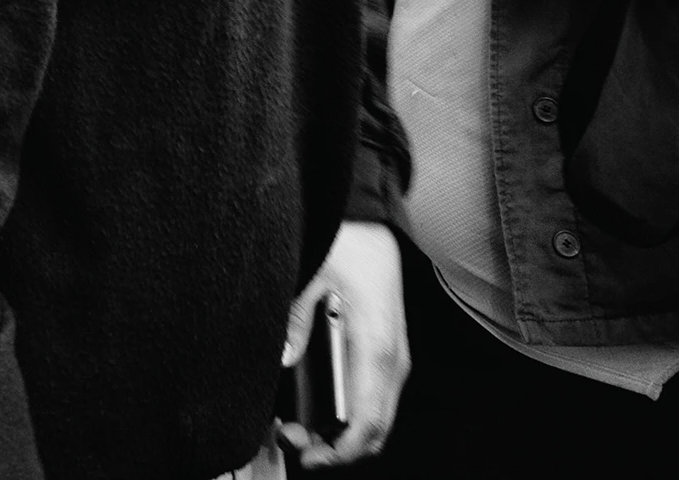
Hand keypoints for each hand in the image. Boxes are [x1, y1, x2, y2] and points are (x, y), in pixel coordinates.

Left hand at [283, 218, 407, 465]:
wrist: (372, 224)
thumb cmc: (348, 244)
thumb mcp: (312, 276)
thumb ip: (297, 320)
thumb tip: (284, 359)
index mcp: (375, 347)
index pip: (367, 423)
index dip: (338, 452)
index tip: (306, 455)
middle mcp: (392, 360)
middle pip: (375, 432)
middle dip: (334, 448)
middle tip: (290, 438)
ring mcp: (393, 359)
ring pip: (376, 421)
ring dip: (339, 434)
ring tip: (296, 424)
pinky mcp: (387, 354)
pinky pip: (374, 401)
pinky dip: (349, 416)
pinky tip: (315, 406)